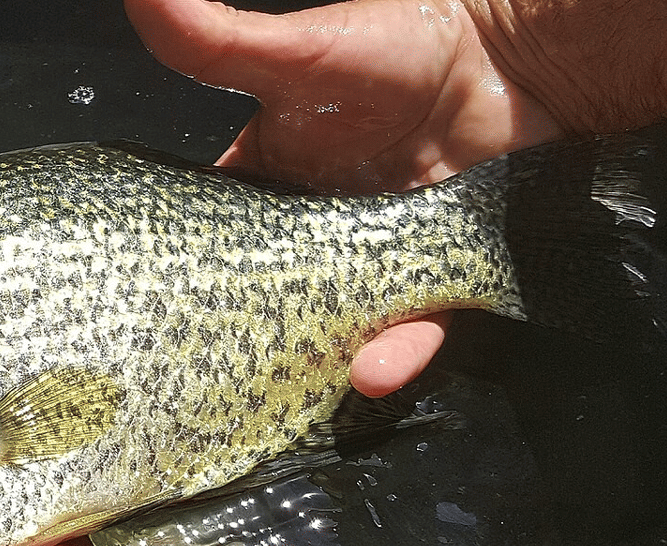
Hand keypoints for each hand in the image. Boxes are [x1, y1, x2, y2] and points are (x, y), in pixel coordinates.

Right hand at [125, 0, 573, 395]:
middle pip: (270, 302)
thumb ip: (213, 42)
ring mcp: (373, 266)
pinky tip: (373, 369)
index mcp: (268, 189)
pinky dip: (395, 353)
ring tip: (298, 382)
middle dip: (246, 337)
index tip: (153, 314)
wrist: (513, 57)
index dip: (186, 279)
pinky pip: (413, 331)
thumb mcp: (291, 57)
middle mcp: (315, 238)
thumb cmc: (398, 47)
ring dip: (319, 360)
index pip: (213, 245)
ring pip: (337, 329)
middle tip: (215, 370)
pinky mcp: (433, 282)